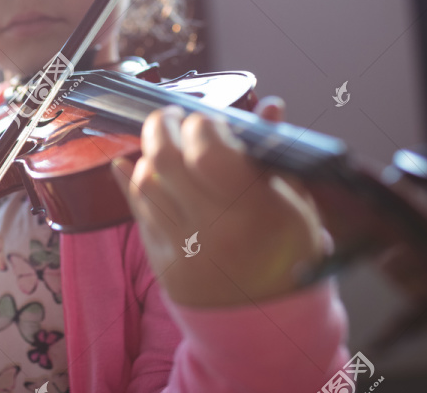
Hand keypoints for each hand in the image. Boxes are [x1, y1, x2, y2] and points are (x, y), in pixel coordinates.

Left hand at [112, 97, 325, 307]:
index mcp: (256, 210)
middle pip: (165, 159)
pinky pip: (136, 209)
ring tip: (165, 148)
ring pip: (144, 182)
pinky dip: (131, 180)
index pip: (208, 150)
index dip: (201, 124)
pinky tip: (134, 163)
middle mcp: (215, 229)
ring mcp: (184, 247)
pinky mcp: (161, 260)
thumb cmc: (284, 252)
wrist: (264, 321)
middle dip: (162, 126)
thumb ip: (274, 153)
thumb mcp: (294, 203)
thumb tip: (269, 105)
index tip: (208, 120)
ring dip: (149, 155)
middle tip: (172, 118)